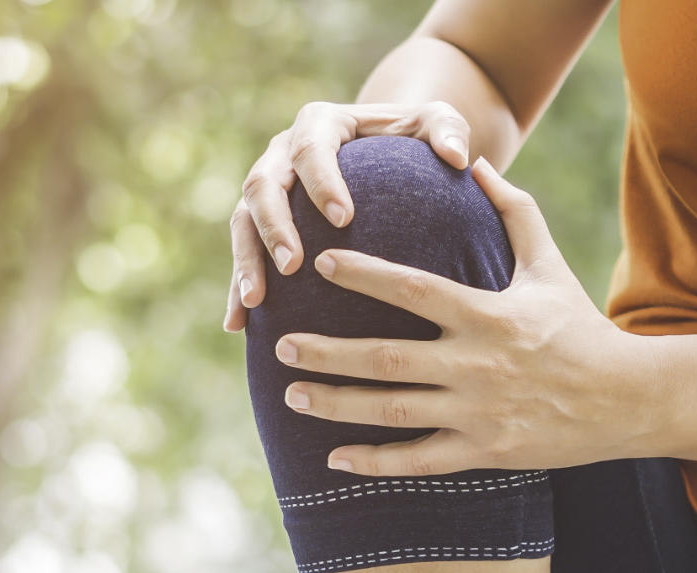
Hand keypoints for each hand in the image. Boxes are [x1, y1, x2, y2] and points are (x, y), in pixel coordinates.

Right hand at [223, 101, 474, 331]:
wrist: (386, 150)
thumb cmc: (415, 138)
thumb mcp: (436, 124)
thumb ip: (448, 130)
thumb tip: (459, 157)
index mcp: (320, 123)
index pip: (312, 148)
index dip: (321, 181)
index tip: (343, 218)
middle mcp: (282, 152)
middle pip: (262, 184)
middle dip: (273, 226)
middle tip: (292, 266)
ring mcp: (268, 186)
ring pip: (242, 221)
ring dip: (246, 261)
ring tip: (256, 302)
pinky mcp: (260, 220)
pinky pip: (243, 253)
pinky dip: (237, 288)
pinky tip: (239, 325)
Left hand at [273, 158, 654, 475]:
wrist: (627, 399)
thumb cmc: (580, 326)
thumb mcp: (549, 265)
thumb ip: (513, 210)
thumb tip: (476, 161)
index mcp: (487, 315)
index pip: (414, 291)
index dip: (365, 276)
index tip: (322, 263)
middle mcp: (477, 364)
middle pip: (386, 358)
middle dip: (327, 353)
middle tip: (281, 344)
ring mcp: (479, 412)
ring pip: (392, 411)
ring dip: (336, 404)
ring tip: (291, 394)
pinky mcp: (485, 451)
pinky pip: (419, 460)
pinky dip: (375, 461)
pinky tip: (334, 457)